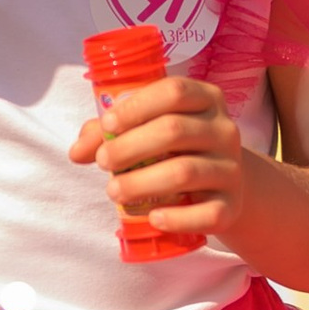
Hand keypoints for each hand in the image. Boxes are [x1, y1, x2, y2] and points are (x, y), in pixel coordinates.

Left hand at [70, 70, 246, 247]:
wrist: (225, 184)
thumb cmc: (177, 149)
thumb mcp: (151, 129)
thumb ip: (111, 132)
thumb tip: (76, 151)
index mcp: (206, 99)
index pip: (174, 91)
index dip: (137, 106)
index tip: (108, 124)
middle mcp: (225, 129)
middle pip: (174, 130)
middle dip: (130, 147)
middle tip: (104, 162)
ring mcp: (232, 168)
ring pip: (185, 172)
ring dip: (141, 183)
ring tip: (113, 191)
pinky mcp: (232, 205)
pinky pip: (208, 213)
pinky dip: (177, 218)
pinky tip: (153, 217)